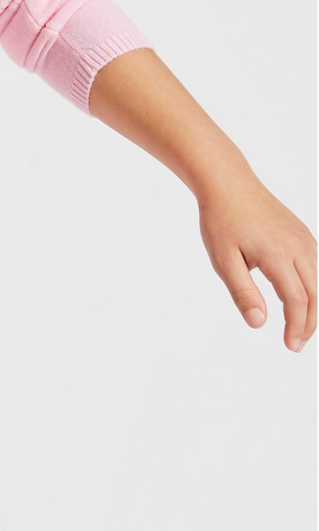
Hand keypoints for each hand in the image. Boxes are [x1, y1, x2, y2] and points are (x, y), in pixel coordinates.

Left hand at [197, 172, 315, 351]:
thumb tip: (259, 324)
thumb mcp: (224, 261)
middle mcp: (298, 246)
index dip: (296, 327)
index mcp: (278, 255)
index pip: (296, 300)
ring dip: (312, 306)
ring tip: (298, 328)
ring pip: (317, 280)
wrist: (229, 184)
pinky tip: (301, 301)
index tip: (290, 346)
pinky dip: (312, 287)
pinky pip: (315, 266)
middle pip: (314, 294)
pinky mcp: (303, 234)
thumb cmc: (221, 222)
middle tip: (296, 344)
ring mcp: (304, 238)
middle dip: (308, 323)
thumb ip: (243, 293)